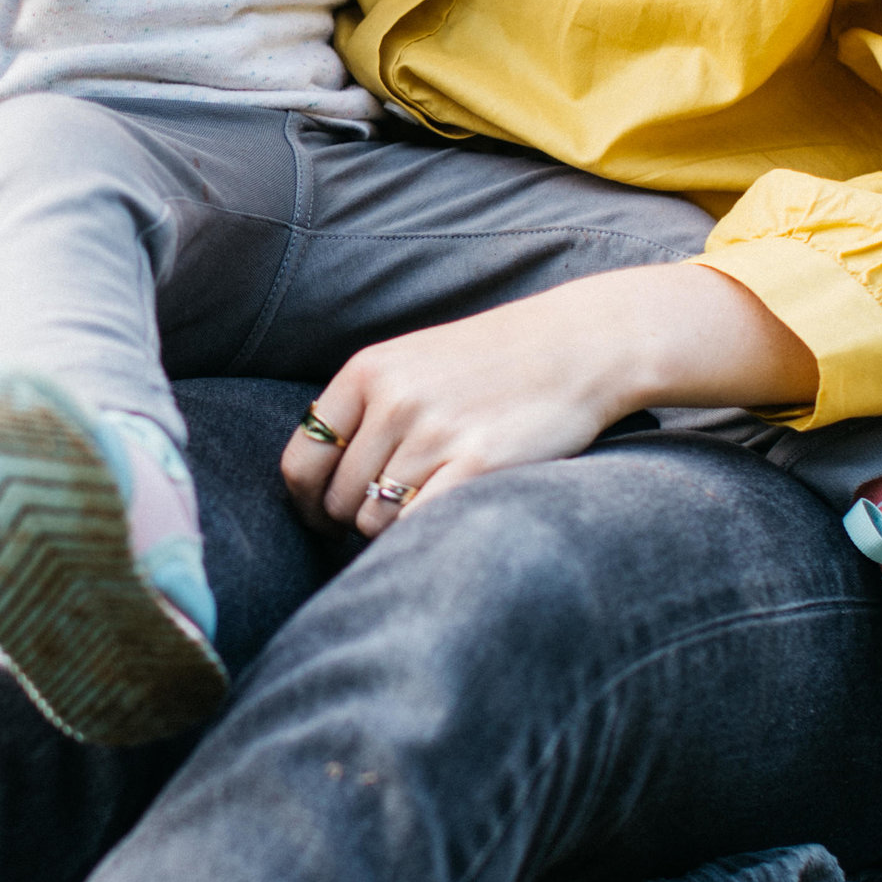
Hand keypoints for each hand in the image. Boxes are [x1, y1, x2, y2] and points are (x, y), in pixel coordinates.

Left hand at [278, 262, 816, 537]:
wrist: (578, 345)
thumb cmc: (495, 361)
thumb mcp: (414, 362)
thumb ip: (366, 408)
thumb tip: (321, 482)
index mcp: (368, 371)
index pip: (303, 459)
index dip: (306, 501)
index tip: (321, 518)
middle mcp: (394, 400)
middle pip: (339, 499)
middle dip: (354, 519)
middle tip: (390, 515)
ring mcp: (435, 433)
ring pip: (375, 521)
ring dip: (392, 531)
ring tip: (428, 506)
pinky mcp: (477, 464)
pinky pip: (417, 526)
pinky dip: (419, 536)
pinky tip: (442, 521)